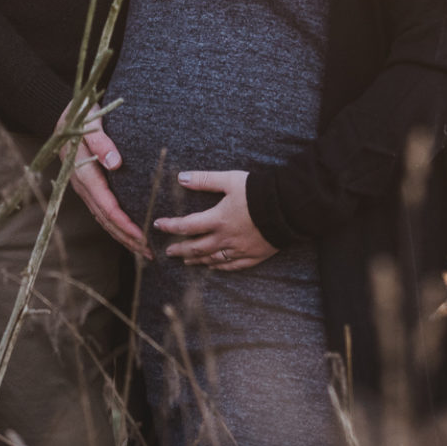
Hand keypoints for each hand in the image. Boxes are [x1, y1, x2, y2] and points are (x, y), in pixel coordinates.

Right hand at [57, 101, 151, 258]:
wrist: (67, 113)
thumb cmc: (82, 114)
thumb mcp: (90, 120)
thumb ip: (101, 141)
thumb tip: (116, 164)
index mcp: (82, 171)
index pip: (106, 205)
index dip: (124, 223)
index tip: (142, 235)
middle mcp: (80, 184)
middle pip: (105, 219)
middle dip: (127, 237)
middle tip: (150, 253)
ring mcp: (82, 188)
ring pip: (102, 219)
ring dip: (122, 237)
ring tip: (144, 251)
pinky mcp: (87, 187)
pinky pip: (101, 212)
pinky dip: (115, 226)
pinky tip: (130, 234)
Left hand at [154, 170, 278, 271]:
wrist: (288, 207)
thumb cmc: (258, 191)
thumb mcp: (230, 180)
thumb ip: (205, 180)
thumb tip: (181, 178)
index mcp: (218, 219)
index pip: (187, 226)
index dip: (170, 226)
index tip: (158, 225)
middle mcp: (225, 238)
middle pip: (196, 248)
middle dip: (180, 249)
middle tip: (168, 251)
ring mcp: (239, 250)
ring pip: (212, 259)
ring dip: (197, 261)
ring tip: (186, 262)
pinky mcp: (253, 256)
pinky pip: (232, 266)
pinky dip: (219, 267)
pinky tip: (213, 267)